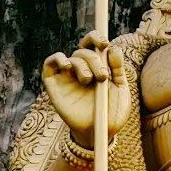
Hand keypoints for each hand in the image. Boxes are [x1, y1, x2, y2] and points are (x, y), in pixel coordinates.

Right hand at [42, 33, 130, 148]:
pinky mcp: (54, 85)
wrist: (100, 133)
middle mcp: (81, 69)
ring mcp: (66, 77)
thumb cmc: (111, 112)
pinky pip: (49, 64)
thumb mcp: (120, 89)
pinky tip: (67, 65)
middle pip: (83, 52)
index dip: (96, 38)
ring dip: (81, 64)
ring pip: (70, 57)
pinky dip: (57, 59)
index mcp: (97, 66)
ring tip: (89, 80)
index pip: (93, 44)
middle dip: (94, 60)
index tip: (105, 43)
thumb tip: (113, 48)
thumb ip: (117, 68)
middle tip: (102, 77)